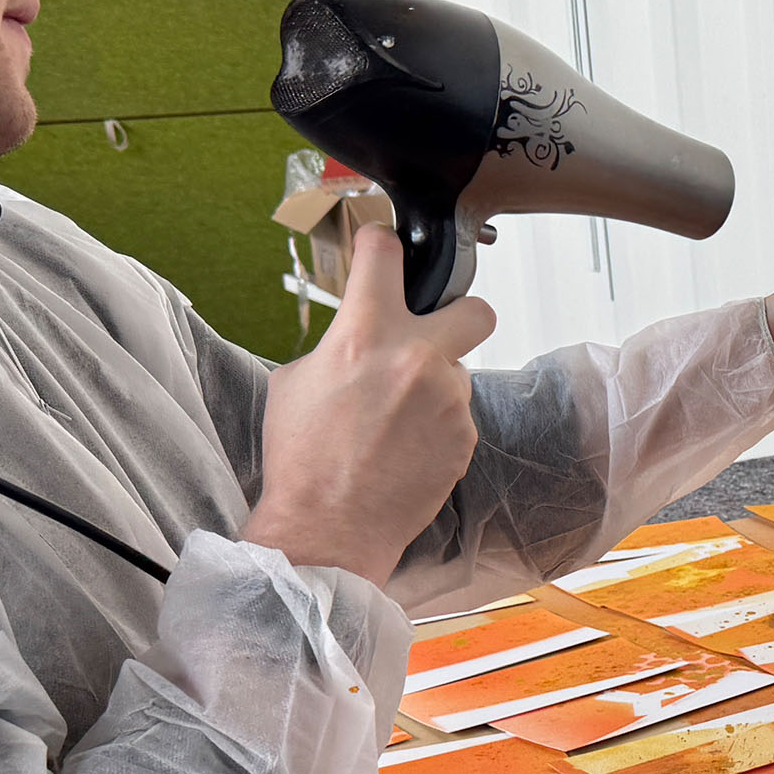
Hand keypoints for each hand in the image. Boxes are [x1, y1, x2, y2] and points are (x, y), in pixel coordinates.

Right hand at [241, 226, 495, 581]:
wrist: (329, 527)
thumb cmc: (301, 457)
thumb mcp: (296, 380)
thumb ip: (338, 345)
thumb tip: (357, 337)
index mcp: (366, 334)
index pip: (385, 255)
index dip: (381, 246)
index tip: (381, 250)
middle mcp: (418, 359)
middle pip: (476, 309)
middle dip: (460, 315)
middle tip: (434, 335)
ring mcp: (449, 400)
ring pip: (458, 373)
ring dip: (434, 386)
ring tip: (395, 422)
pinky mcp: (465, 438)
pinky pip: (457, 416)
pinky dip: (436, 426)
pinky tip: (405, 449)